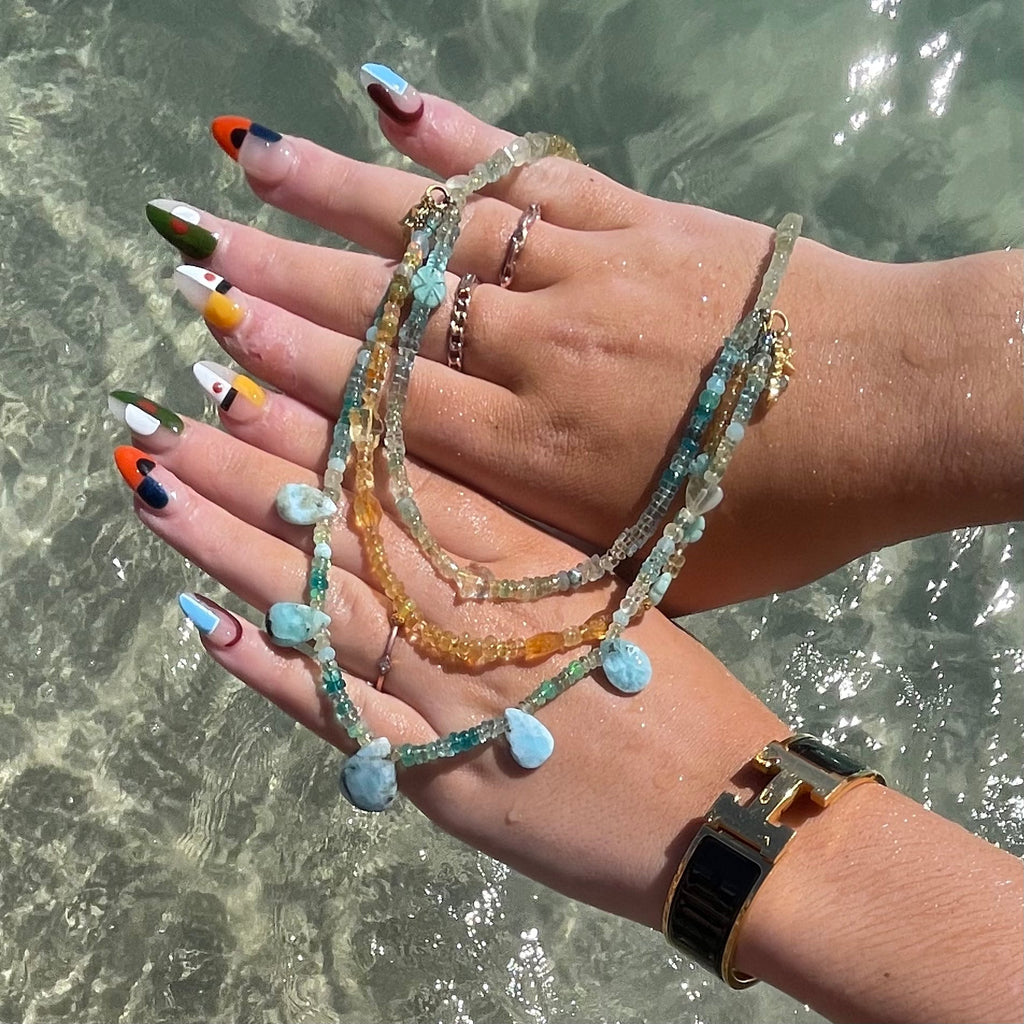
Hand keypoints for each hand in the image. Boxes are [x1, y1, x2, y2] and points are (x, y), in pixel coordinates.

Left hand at [111, 385, 783, 927]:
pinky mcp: (434, 776)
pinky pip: (337, 715)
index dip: (321, 426)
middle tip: (167, 414)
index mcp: (526, 561)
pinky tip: (202, 624)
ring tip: (158, 490)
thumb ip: (533, 549)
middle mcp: (472, 614)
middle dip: (250, 468)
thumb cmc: (686, 697)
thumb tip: (447, 496)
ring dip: (232, 547)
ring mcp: (445, 695)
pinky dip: (267, 671)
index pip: (405, 475)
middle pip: (345, 528)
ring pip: (323, 604)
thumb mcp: (622, 594)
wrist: (722, 810)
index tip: (251, 375)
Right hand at [147, 79, 1022, 613]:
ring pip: (441, 230)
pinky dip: (458, 135)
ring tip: (252, 157)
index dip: (298, 374)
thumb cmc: (787, 509)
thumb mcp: (664, 577)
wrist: (898, 406)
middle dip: (284, 279)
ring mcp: (586, 272)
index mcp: (542, 456)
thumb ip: (560, 567)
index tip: (222, 342)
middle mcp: (542, 355)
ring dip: (339, 191)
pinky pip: (528, 173)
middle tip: (196, 249)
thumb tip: (475, 563)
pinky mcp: (634, 218)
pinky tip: (392, 100)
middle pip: (390, 314)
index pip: (392, 409)